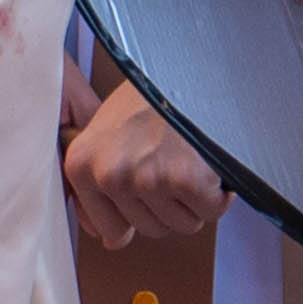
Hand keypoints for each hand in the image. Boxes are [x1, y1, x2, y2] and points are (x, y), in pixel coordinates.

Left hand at [62, 83, 227, 244]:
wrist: (190, 63)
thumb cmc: (152, 92)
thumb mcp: (110, 132)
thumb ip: (104, 185)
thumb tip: (112, 241)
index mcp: (82, 165)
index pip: (109, 228)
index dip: (138, 212)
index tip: (150, 189)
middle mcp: (110, 174)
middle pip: (151, 228)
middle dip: (171, 203)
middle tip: (174, 160)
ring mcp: (146, 179)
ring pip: (183, 224)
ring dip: (196, 198)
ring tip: (190, 155)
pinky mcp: (185, 180)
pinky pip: (210, 210)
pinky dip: (219, 191)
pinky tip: (209, 160)